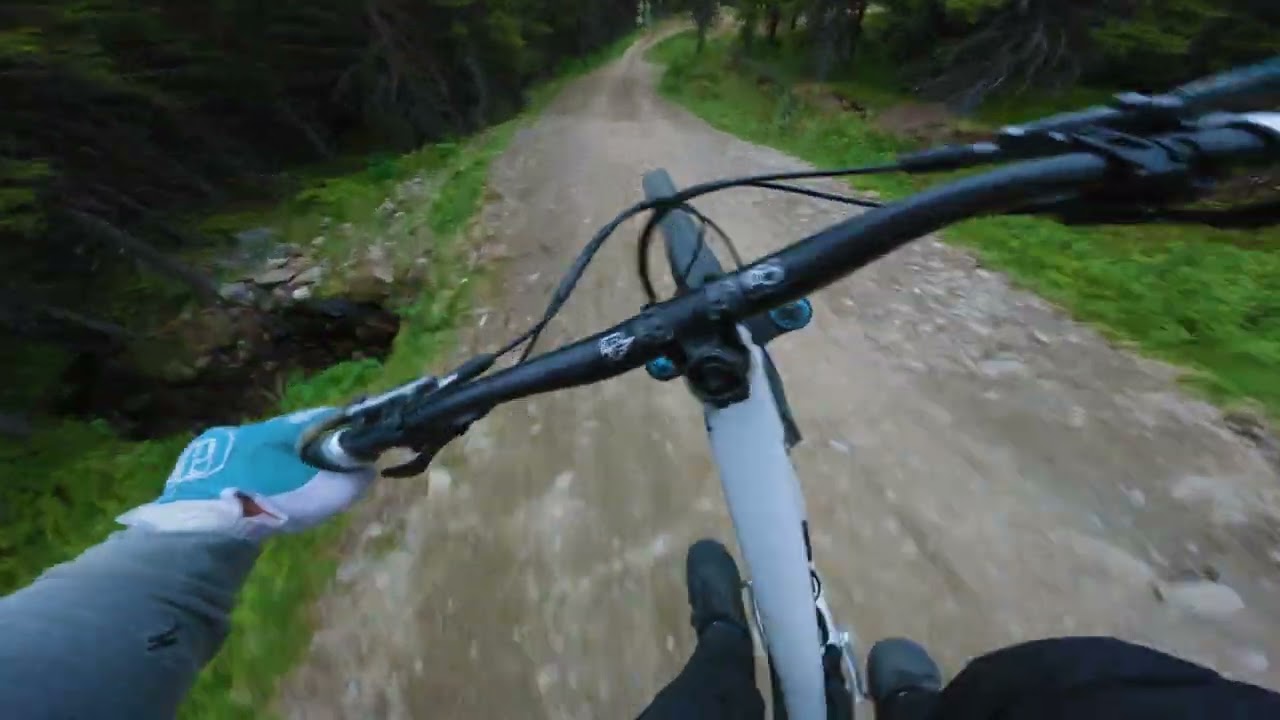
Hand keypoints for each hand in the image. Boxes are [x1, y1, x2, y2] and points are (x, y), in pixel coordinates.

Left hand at [118, 408, 375, 540]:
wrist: (198, 531)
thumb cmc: (267, 502)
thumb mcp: (322, 495)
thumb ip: (352, 482)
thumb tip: (366, 471)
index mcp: (277, 427)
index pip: (319, 417)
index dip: (341, 428)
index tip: (356, 443)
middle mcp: (244, 430)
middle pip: (286, 436)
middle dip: (307, 451)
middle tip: (323, 473)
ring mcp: (214, 452)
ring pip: (258, 454)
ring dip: (277, 468)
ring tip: (288, 492)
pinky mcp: (194, 476)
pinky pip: (235, 473)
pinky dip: (251, 483)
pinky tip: (254, 502)